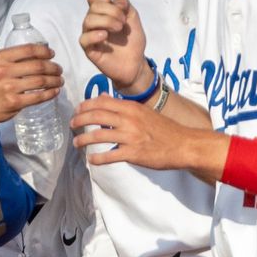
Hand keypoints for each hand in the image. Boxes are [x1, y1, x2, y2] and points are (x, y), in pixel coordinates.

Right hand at [0, 44, 62, 133]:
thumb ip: (11, 59)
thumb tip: (37, 55)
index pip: (28, 50)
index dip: (44, 51)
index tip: (51, 54)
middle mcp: (3, 71)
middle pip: (38, 65)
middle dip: (53, 67)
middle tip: (58, 69)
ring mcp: (8, 87)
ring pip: (41, 81)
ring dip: (54, 80)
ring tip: (59, 80)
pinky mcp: (14, 102)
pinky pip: (38, 96)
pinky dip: (50, 93)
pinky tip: (54, 91)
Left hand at [71, 94, 191, 169]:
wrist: (184, 145)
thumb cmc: (164, 128)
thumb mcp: (143, 111)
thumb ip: (121, 105)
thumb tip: (101, 96)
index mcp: (131, 108)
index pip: (101, 102)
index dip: (85, 106)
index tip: (77, 111)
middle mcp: (129, 120)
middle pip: (96, 116)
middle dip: (80, 120)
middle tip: (72, 125)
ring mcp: (130, 137)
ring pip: (99, 135)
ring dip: (84, 139)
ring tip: (76, 143)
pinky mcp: (133, 154)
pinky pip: (110, 155)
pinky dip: (98, 158)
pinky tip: (92, 160)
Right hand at [80, 0, 151, 94]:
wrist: (136, 63)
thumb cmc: (132, 41)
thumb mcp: (133, 19)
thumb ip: (126, 6)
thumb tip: (116, 0)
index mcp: (102, 12)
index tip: (121, 7)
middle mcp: (93, 21)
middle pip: (93, 6)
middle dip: (112, 11)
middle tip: (123, 23)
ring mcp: (90, 35)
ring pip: (88, 20)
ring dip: (106, 21)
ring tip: (118, 29)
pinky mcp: (89, 49)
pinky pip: (84, 38)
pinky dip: (94, 35)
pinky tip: (105, 37)